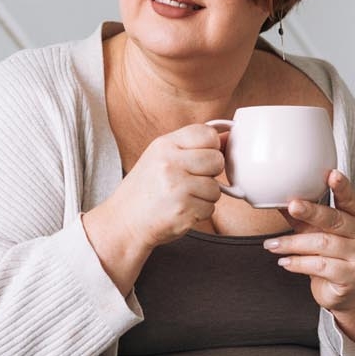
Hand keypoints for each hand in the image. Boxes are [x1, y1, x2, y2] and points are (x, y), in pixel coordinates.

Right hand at [83, 124, 224, 294]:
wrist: (124, 221)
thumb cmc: (146, 189)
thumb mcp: (161, 157)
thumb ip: (192, 146)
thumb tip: (230, 137)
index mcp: (165, 145)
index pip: (208, 134)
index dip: (211, 148)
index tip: (200, 158)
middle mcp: (170, 163)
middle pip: (217, 160)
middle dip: (210, 174)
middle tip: (190, 181)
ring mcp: (177, 188)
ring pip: (216, 188)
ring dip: (205, 196)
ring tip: (183, 197)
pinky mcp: (184, 211)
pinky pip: (210, 209)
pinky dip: (200, 213)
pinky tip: (181, 210)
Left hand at [264, 170, 354, 345]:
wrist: (345, 293)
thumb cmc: (331, 257)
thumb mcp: (317, 233)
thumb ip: (302, 218)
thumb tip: (277, 199)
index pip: (350, 199)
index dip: (342, 187)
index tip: (331, 174)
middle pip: (335, 220)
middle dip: (312, 211)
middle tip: (292, 205)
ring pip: (322, 245)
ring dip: (292, 243)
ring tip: (272, 245)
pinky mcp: (349, 277)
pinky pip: (320, 267)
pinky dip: (298, 263)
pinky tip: (284, 262)